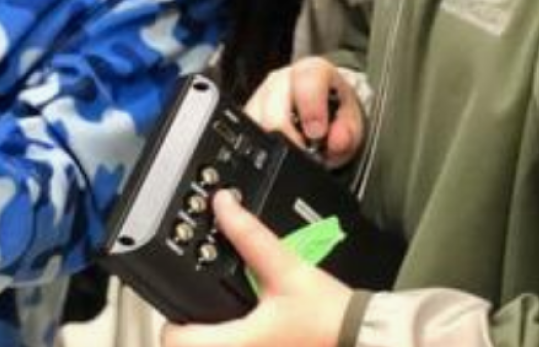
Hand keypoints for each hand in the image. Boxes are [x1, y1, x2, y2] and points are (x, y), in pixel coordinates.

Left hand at [161, 190, 350, 346]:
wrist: (367, 342)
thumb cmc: (333, 319)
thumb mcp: (287, 270)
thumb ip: (251, 237)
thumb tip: (225, 206)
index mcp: (239, 343)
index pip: (174, 341)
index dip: (170, 319)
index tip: (179, 300)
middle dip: (193, 328)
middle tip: (202, 306)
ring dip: (214, 339)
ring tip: (228, 315)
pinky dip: (238, 342)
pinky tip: (251, 326)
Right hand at [244, 57, 363, 168]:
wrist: (326, 111)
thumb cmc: (336, 111)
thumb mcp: (351, 122)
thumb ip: (348, 132)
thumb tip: (336, 141)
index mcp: (311, 71)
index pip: (306, 81)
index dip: (311, 108)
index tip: (317, 133)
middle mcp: (281, 79)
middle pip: (271, 104)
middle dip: (288, 135)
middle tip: (305, 152)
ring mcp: (261, 94)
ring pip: (255, 118)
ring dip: (273, 142)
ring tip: (294, 151)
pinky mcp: (248, 112)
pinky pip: (246, 129)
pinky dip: (262, 145)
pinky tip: (279, 148)